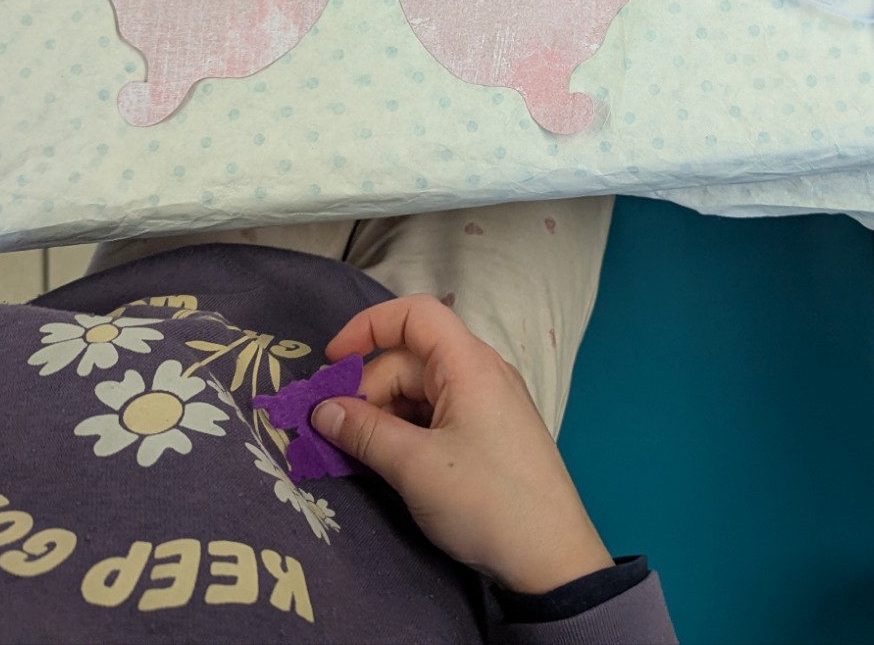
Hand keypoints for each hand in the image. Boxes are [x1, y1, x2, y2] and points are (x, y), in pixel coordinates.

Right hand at [311, 295, 614, 595]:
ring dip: (384, 416)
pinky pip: (436, 417)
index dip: (367, 327)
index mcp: (469, 364)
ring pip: (419, 393)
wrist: (551, 559)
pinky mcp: (488, 436)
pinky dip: (406, 432)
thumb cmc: (487, 502)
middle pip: (409, 360)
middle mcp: (480, 374)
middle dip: (368, 391)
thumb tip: (322, 411)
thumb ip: (364, 433)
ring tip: (359, 455)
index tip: (330, 363)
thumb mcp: (415, 466)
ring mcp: (486, 405)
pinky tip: (388, 462)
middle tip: (337, 436)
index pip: (414, 315)